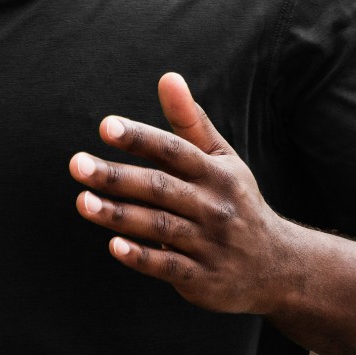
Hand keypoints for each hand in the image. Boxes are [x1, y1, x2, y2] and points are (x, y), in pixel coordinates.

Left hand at [69, 72, 304, 314]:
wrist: (278, 267)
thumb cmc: (235, 202)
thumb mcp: (221, 160)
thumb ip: (189, 122)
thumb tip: (167, 76)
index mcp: (216, 173)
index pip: (174, 150)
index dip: (141, 138)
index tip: (105, 126)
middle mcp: (214, 206)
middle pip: (160, 188)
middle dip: (116, 176)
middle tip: (76, 164)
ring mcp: (209, 244)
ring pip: (159, 226)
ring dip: (119, 214)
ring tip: (82, 201)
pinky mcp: (202, 278)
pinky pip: (168, 266)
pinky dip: (142, 257)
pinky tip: (113, 245)